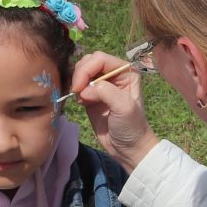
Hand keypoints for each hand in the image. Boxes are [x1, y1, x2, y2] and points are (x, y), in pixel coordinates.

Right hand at [70, 52, 159, 172]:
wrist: (127, 148)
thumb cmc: (131, 127)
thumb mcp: (124, 108)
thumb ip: (106, 92)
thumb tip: (84, 89)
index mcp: (126, 71)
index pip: (100, 59)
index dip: (86, 69)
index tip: (79, 88)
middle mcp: (114, 74)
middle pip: (89, 61)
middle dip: (80, 74)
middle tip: (78, 93)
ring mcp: (102, 84)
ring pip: (82, 71)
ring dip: (77, 82)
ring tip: (81, 98)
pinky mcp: (92, 95)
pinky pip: (78, 84)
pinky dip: (75, 90)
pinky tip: (80, 102)